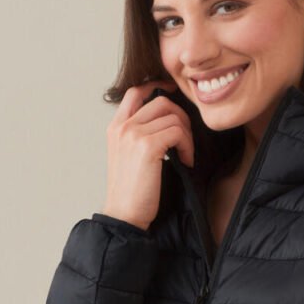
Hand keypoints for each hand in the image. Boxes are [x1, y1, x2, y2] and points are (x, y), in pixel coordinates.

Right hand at [101, 78, 194, 229]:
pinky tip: (185, 162)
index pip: (136, 91)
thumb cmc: (132, 191)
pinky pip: (177, 132)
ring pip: (173, 116)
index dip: (158, 88)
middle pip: (161, 100)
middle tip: (185, 140)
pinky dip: (187, 146)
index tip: (175, 97)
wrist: (124, 215)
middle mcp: (122, 126)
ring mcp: (133, 134)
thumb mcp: (129, 156)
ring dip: (187, 135)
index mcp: (116, 127)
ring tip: (185, 155)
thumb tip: (168, 121)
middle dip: (181, 117)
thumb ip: (140, 135)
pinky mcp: (147, 146)